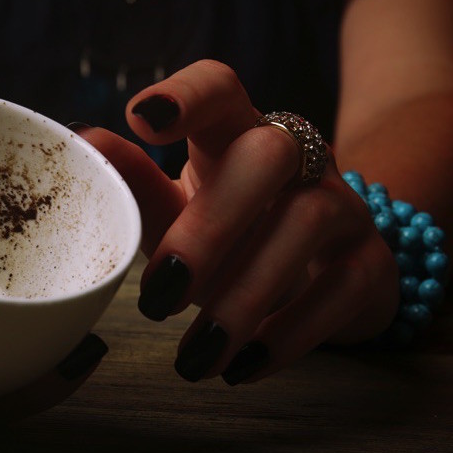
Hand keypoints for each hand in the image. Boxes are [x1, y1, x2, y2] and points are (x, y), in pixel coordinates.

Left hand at [76, 60, 398, 384]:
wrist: (328, 277)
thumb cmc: (236, 235)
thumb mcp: (179, 210)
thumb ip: (135, 182)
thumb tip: (81, 141)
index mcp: (237, 133)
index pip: (221, 87)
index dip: (186, 95)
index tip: (141, 121)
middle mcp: (298, 158)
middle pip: (268, 153)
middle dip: (211, 225)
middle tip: (158, 296)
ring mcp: (343, 206)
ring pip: (307, 222)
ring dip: (244, 295)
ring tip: (193, 356)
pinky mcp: (371, 264)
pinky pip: (342, 287)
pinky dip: (290, 333)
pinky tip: (244, 366)